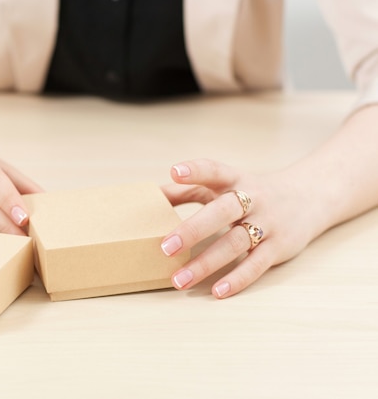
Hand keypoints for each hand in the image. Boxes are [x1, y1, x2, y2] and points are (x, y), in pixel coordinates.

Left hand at [160, 158, 323, 298]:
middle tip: (166, 246)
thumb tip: (152, 195)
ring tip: (179, 280)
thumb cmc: (252, 193)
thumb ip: (188, 189)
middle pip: (223, 211)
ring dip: (206, 263)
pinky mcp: (278, 246)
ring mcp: (267, 223)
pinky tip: (217, 291)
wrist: (309, 197)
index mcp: (235, 180)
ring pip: (236, 243)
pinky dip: (238, 278)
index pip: (215, 171)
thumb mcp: (224, 185)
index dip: (196, 171)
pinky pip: (257, 264)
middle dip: (194, 229)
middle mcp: (252, 199)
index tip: (175, 172)